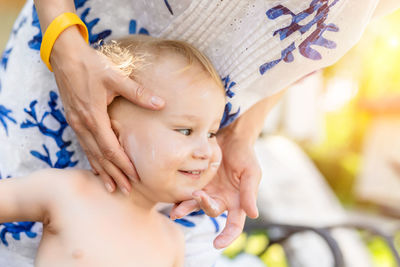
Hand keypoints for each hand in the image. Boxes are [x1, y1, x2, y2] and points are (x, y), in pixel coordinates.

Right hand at [50, 27, 164, 193]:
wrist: (65, 55)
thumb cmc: (91, 65)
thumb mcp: (116, 77)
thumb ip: (138, 93)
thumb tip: (160, 104)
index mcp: (94, 116)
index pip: (110, 148)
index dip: (123, 164)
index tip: (135, 177)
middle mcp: (83, 124)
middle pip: (100, 156)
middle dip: (114, 174)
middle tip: (126, 190)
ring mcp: (76, 123)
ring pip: (90, 153)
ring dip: (101, 170)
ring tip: (111, 186)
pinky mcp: (73, 119)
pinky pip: (84, 144)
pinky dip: (91, 158)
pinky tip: (96, 167)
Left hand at [170, 124, 260, 248]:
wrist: (231, 136)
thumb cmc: (245, 155)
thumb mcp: (252, 172)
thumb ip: (250, 193)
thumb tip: (254, 215)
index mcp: (237, 202)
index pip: (234, 225)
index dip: (227, 236)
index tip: (218, 244)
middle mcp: (221, 199)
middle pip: (211, 212)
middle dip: (204, 207)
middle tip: (199, 196)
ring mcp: (208, 191)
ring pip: (195, 206)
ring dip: (186, 209)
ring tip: (176, 212)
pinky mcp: (196, 181)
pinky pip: (187, 193)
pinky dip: (180, 198)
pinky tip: (172, 199)